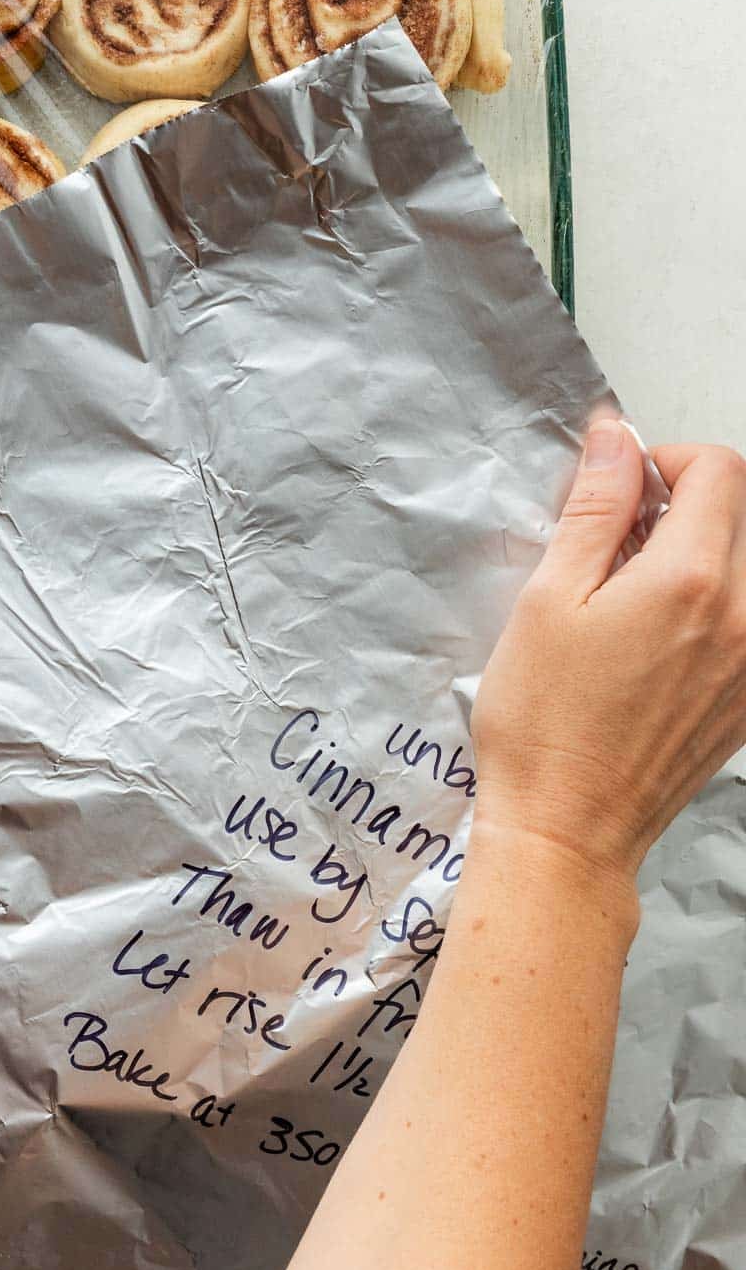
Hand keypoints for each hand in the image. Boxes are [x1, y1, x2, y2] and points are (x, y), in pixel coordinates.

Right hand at [473, 424, 745, 893]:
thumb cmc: (544, 723)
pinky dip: (713, 604)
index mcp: (692, 582)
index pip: (719, 470)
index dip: (666, 460)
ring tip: (634, 589)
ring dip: (701, 552)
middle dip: (686, 503)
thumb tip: (616, 440)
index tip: (624, 488)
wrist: (568, 829)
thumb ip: (594, 509)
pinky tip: (653, 635)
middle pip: (745, 512)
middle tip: (620, 539)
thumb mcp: (548, 597)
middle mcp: (744, 619)